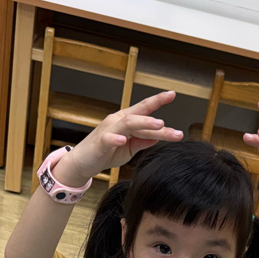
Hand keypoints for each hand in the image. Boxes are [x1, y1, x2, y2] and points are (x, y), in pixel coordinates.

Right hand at [51, 91, 183, 185]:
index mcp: (126, 120)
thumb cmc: (106, 153)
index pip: (144, 109)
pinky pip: (108, 138)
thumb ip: (143, 141)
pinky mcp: (100, 143)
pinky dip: (115, 138)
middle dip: (157, 116)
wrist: (83, 163)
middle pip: (140, 115)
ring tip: (159, 125)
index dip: (157, 100)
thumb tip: (159, 136)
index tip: (172, 94)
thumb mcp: (130, 148)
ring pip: (128, 123)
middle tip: (175, 125)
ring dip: (145, 122)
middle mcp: (118, 121)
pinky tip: (123, 140)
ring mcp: (109, 130)